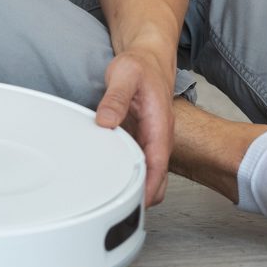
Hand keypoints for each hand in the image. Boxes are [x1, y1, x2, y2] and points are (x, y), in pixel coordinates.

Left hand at [96, 45, 175, 206]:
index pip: (158, 165)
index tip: (136, 205)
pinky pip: (141, 165)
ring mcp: (151, 140)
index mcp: (160, 125)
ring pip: (150, 175)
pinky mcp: (143, 139)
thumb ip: (115, 99)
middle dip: (143, 197)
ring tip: (114, 201)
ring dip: (137, 189)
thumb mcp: (125, 75)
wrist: (149, 57)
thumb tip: (106, 122)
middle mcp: (159, 137)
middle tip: (118, 209)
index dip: (149, 188)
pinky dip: (132, 177)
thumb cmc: (141, 66)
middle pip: (158, 179)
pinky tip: (114, 180)